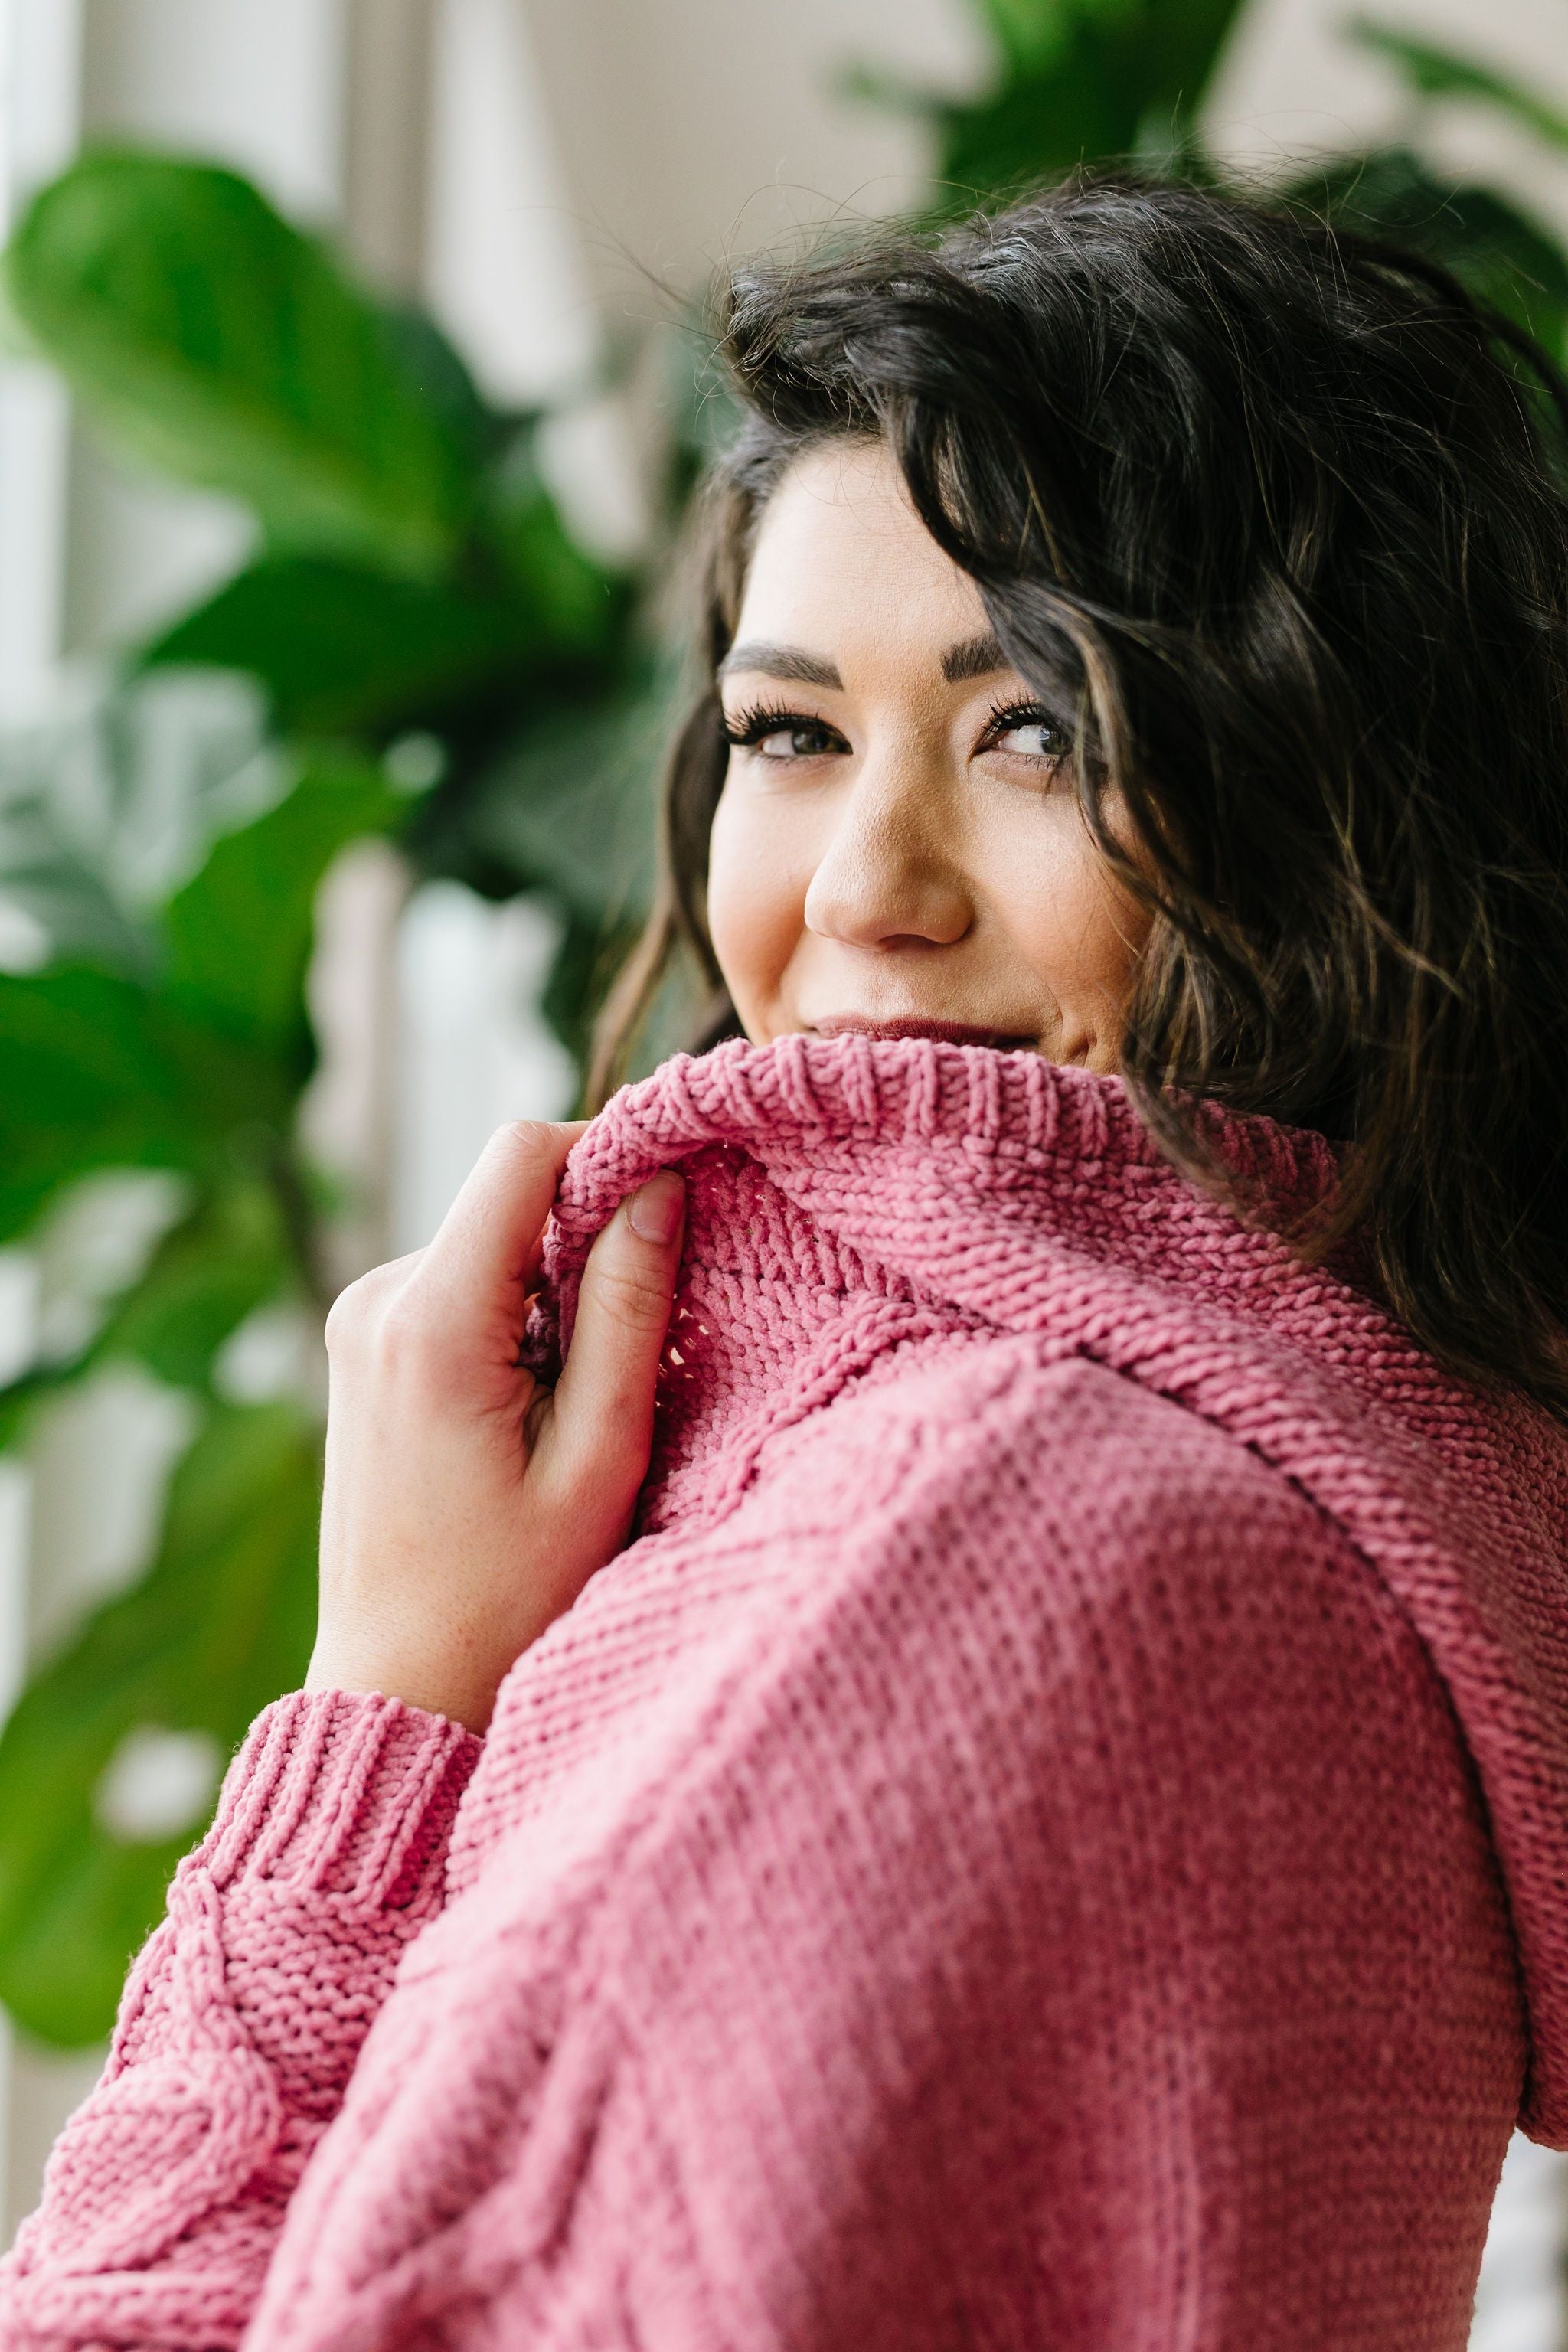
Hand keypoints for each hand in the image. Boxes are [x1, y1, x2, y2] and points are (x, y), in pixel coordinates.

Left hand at [308, 1121, 684, 1734]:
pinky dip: (520, 1320)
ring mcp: (361, 1321)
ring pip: (494, 1243)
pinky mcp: (367, 1346)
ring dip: (556, 1292)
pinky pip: (465, 1286)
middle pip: (510, 1197)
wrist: (402, 1688)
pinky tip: (537, 1411)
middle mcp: (376, 1299)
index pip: (523, 1154)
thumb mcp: (598, 1454)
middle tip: (639, 1347)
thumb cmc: (509, 1597)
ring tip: (581, 1404)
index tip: (679, 1204)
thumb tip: (658, 1182)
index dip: (610, 1153)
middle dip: (589, 1243)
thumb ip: (628, 1308)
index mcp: (430, 1320)